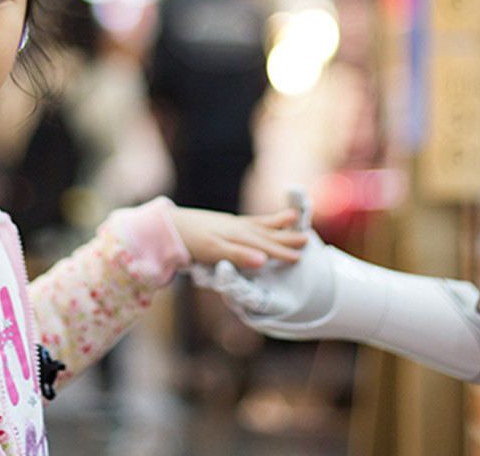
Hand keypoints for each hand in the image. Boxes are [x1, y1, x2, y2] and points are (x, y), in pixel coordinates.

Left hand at [169, 206, 307, 269]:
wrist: (172, 226)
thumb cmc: (192, 242)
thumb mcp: (214, 252)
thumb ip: (239, 256)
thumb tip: (263, 260)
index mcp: (239, 238)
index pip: (265, 247)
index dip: (282, 252)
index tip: (299, 257)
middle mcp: (240, 229)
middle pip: (268, 235)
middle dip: (286, 239)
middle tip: (306, 241)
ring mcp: (235, 224)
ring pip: (263, 225)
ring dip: (280, 225)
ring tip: (296, 220)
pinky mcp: (229, 222)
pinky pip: (254, 220)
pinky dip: (267, 218)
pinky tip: (274, 217)